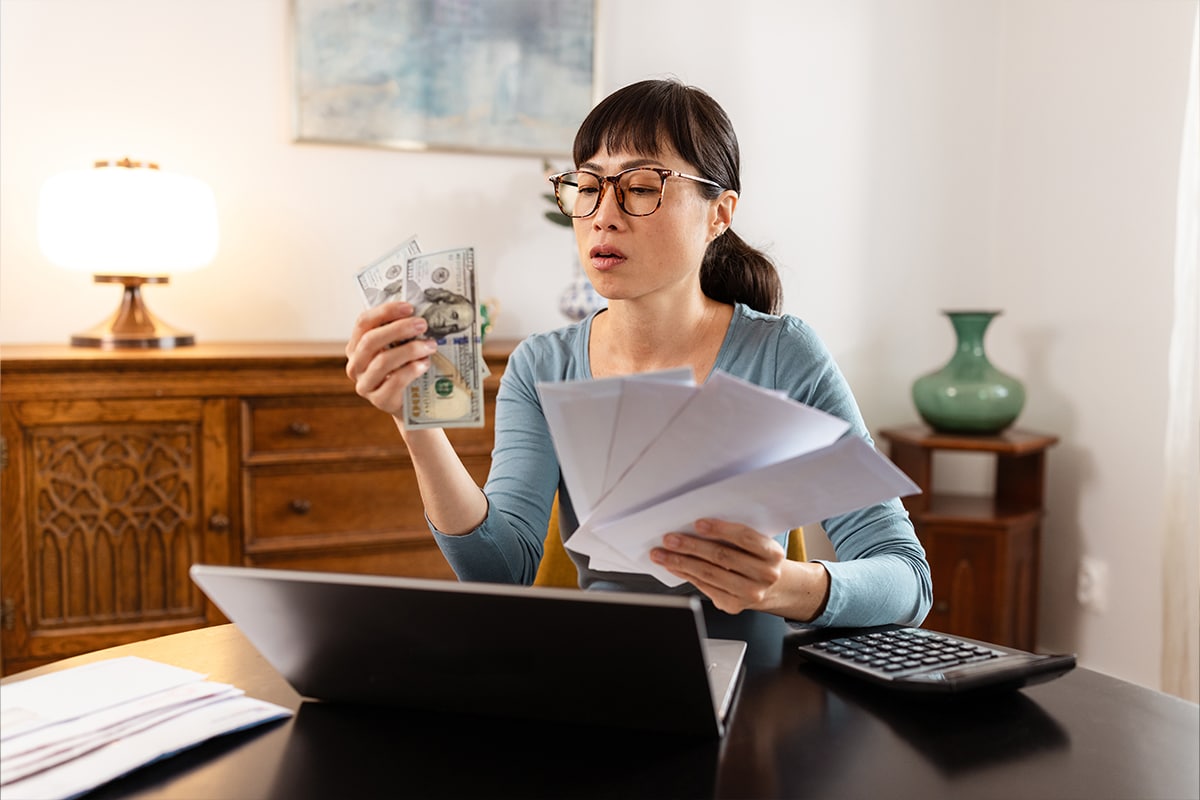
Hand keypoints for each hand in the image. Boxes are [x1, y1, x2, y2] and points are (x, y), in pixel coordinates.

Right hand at [345, 301, 439, 416]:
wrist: (409, 403)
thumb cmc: (403, 369)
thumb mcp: (398, 348)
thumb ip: (400, 333)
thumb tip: (419, 313)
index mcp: (356, 347)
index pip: (364, 323)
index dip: (385, 312)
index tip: (408, 306)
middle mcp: (355, 365)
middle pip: (371, 341)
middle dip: (399, 329)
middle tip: (422, 324)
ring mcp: (365, 384)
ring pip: (383, 361)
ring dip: (410, 350)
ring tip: (430, 345)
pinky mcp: (379, 400)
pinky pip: (394, 382)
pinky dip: (412, 370)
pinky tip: (425, 363)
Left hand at [650, 519, 787, 613]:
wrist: (776, 588)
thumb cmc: (759, 559)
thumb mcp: (758, 544)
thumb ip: (735, 536)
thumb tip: (696, 528)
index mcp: (772, 553)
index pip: (745, 538)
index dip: (720, 530)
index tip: (697, 524)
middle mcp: (765, 575)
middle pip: (722, 557)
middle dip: (691, 547)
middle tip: (670, 539)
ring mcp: (750, 593)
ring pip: (710, 574)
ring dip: (681, 563)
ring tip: (662, 554)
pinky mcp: (735, 606)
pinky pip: (706, 588)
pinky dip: (687, 576)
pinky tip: (674, 567)